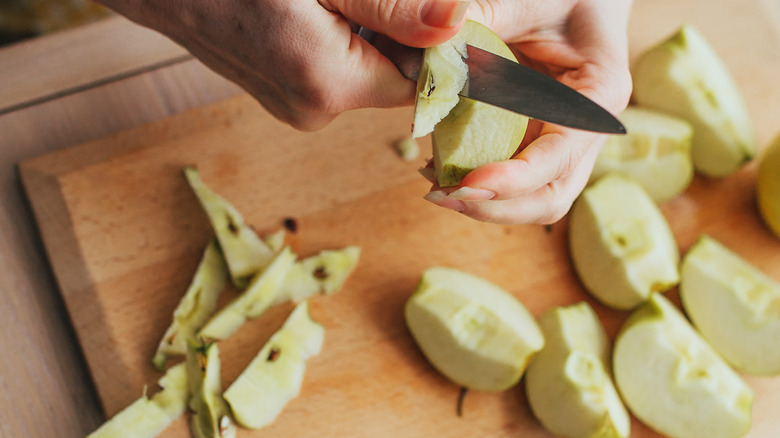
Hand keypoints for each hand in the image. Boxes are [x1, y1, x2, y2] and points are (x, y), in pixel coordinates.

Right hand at [96, 0, 470, 129]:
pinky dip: (336, 36)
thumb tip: (459, 22)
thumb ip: (393, 5)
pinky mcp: (278, 92)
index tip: (423, 10)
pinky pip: (332, 66)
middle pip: (392, 74)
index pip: (420, 80)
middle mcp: (310, 108)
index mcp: (326, 84)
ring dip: (363, 29)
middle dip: (392, 29)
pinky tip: (306, 7)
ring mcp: (290, 104)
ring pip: (363, 67)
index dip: (433, 41)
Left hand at [423, 0, 632, 224]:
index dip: (516, 179)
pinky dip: (475, 180)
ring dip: (485, 202)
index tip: (468, 182)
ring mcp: (560, 140)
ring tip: (435, 186)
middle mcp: (585, 129)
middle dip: (499, 207)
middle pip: (552, 195)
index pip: (561, 157)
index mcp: (597, 95)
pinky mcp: (535, 140)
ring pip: (531, 197)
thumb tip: (437, 30)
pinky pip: (509, 175)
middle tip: (444, 196)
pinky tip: (437, 167)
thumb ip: (485, 14)